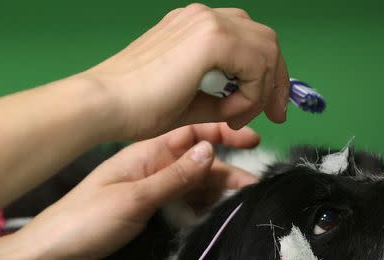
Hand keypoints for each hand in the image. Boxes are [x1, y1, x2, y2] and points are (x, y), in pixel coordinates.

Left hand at [14, 122, 259, 259]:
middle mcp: (150, 172)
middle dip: (227, 173)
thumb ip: (174, 176)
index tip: (255, 142)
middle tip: (255, 189)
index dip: (222, 134)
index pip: (190, 135)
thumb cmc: (85, 223)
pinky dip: (201, 215)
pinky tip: (217, 223)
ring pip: (192, 191)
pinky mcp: (146, 223)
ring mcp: (148, 198)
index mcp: (144, 156)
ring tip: (243, 207)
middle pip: (197, 166)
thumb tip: (210, 149)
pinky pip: (182, 213)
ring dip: (217, 196)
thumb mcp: (134, 198)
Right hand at [84, 4, 288, 138]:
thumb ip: (224, 96)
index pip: (250, 40)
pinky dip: (251, 93)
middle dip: (277, 80)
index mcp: (195, 27)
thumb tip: (251, 105)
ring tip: (237, 118)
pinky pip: (255, 64)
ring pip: (266, 50)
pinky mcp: (210, 37)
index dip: (268, 74)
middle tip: (276, 114)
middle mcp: (203, 17)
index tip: (271, 108)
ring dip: (262, 90)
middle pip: (265, 39)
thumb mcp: (193, 101)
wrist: (106, 104)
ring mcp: (207, 22)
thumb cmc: (137, 107)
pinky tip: (229, 113)